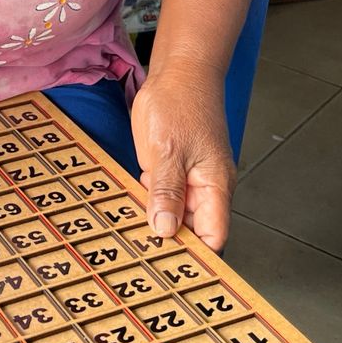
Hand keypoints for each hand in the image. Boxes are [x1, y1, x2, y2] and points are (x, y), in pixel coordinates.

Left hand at [130, 61, 235, 251]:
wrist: (178, 72)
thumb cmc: (180, 104)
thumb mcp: (167, 150)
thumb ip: (167, 192)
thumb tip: (166, 231)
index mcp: (214, 186)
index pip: (212, 236)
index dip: (195, 257)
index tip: (168, 270)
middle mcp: (205, 188)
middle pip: (191, 230)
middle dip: (169, 243)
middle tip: (137, 258)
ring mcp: (188, 180)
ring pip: (173, 215)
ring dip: (154, 224)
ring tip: (127, 242)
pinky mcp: (171, 170)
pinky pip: (161, 196)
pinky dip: (147, 203)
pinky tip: (127, 210)